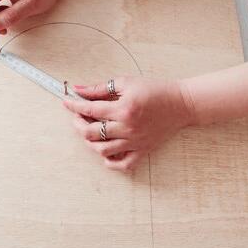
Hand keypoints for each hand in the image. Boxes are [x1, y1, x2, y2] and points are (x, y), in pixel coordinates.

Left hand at [63, 77, 193, 172]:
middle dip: (77, 123)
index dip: (74, 105)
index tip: (66, 102)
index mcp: (123, 109)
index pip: (89, 109)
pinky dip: (110, 161)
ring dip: (90, 141)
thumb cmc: (155, 90)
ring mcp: (135, 142)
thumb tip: (79, 89)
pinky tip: (104, 151)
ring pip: (102, 150)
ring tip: (89, 130)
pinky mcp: (143, 150)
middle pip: (91, 133)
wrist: (182, 103)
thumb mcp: (126, 83)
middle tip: (77, 116)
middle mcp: (127, 128)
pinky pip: (123, 164)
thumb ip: (100, 88)